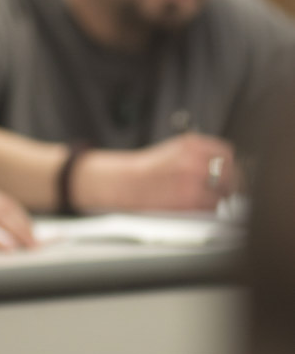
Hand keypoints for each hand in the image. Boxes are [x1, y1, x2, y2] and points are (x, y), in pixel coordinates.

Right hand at [77, 133, 236, 211]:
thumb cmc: (144, 170)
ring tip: (206, 199)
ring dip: (219, 197)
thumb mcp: (173, 151)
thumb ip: (199, 155)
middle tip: (226, 191)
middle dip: (230, 184)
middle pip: (231, 173)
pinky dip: (208, 209)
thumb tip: (224, 167)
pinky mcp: (189, 199)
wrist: (122, 183)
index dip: (232, 165)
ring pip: (224, 192)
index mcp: (192, 144)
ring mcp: (193, 180)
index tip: (232, 173)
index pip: (227, 153)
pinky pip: (212, 206)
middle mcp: (195, 159)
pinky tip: (196, 206)